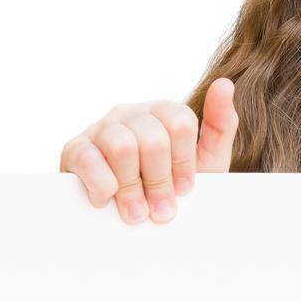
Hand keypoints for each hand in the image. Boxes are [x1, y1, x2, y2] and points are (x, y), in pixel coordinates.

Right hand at [59, 78, 238, 223]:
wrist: (130, 215)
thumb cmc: (171, 185)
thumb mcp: (206, 161)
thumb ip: (220, 126)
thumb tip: (225, 84)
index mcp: (163, 112)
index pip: (180, 123)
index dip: (184, 163)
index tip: (184, 190)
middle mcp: (131, 113)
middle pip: (153, 139)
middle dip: (160, 182)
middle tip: (161, 211)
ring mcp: (101, 128)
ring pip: (122, 147)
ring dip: (132, 188)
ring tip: (136, 213)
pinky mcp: (75, 148)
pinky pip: (88, 159)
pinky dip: (101, 184)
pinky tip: (107, 200)